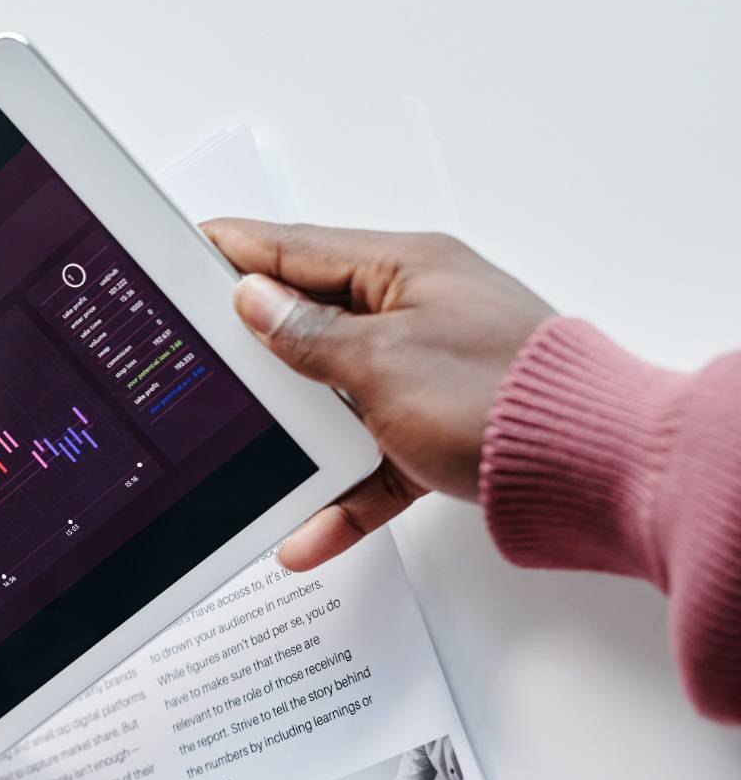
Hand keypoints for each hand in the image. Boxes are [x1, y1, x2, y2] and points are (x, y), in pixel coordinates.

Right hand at [202, 221, 554, 570]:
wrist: (591, 472)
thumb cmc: (501, 400)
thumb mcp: (379, 362)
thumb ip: (306, 335)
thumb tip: (254, 301)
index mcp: (405, 270)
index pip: (296, 250)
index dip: (235, 252)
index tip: (187, 249)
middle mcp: (418, 313)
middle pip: (309, 328)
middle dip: (256, 355)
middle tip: (202, 362)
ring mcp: (428, 373)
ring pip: (336, 403)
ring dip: (297, 442)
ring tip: (251, 461)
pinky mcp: (440, 433)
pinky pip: (371, 463)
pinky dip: (340, 496)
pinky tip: (309, 529)